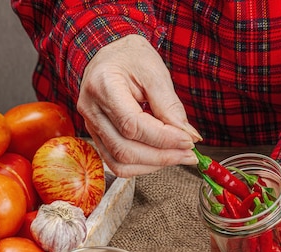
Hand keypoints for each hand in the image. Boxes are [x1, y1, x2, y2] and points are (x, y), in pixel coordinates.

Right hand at [77, 35, 198, 176]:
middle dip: (162, 156)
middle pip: (125, 149)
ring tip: (179, 156)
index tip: (188, 141)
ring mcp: (90, 125)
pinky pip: (116, 163)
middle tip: (189, 154)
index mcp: (103, 86)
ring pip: (120, 162)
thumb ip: (170, 105)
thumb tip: (188, 136)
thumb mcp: (155, 72)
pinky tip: (161, 157)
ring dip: (153, 165)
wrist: (110, 55)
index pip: (132, 125)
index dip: (163, 138)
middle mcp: (91, 109)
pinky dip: (141, 166)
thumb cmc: (131, 58)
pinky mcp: (97, 136)